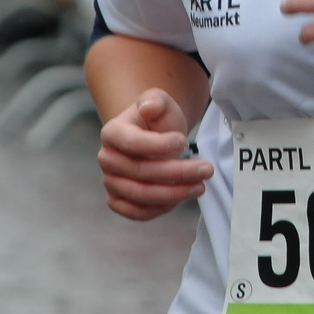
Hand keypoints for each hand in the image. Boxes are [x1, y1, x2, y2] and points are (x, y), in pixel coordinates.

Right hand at [96, 88, 211, 220]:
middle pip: (141, 172)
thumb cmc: (157, 119)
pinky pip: (137, 212)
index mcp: (112, 133)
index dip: (160, 145)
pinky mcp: (119, 200)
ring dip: (174, 193)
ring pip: (142, 195)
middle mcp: (107, 159)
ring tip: (200, 185)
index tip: (183, 140)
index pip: (134, 143)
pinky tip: (181, 197)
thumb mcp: (160, 101)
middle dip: (177, 173)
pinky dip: (160, 209)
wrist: (155, 136)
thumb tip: (148, 107)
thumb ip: (155, 100)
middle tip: (206, 169)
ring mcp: (111, 182)